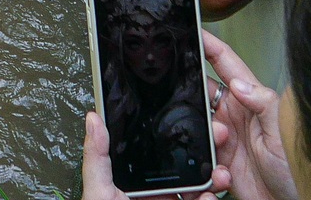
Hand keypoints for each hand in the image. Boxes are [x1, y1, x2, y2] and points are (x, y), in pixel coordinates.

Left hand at [81, 110, 229, 199]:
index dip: (175, 137)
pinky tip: (211, 195)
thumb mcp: (99, 192)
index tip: (191, 122)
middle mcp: (157, 195)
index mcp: (135, 183)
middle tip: (215, 138)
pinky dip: (212, 199)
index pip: (158, 154)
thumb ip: (97, 157)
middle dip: (203, 153)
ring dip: (213, 176)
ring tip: (217, 172)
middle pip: (185, 169)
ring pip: (199, 188)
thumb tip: (93, 119)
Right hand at [202, 31, 298, 199]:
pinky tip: (221, 174)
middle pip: (201, 92)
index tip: (190, 27)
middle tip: (192, 102)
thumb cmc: (300, 168)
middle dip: (190, 94)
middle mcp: (234, 116)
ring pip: (196, 125)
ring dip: (203, 136)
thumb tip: (238, 84)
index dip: (207, 44)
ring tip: (222, 147)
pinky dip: (205, 165)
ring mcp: (225, 140)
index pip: (224, 63)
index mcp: (249, 100)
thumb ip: (263, 103)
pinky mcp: (219, 165)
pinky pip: (199, 158)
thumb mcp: (282, 128)